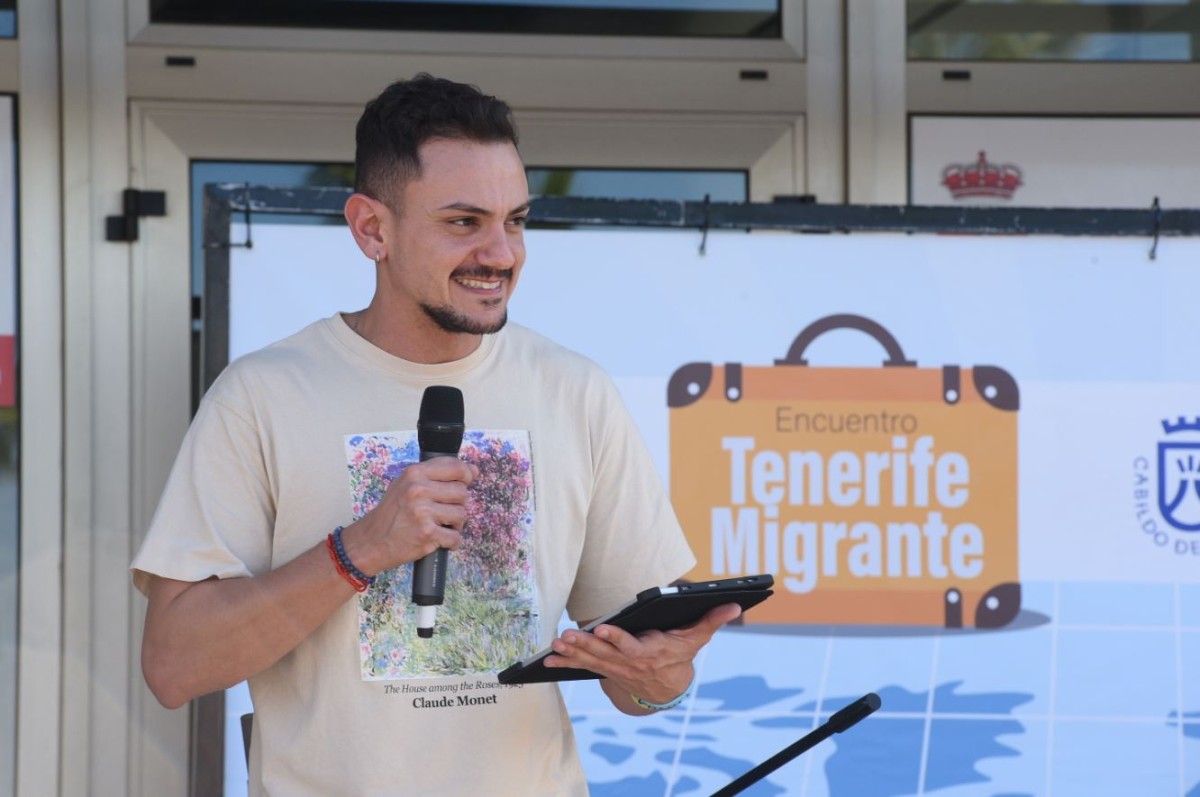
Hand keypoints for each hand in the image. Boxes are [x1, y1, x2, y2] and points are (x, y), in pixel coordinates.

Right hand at [340, 457, 477, 574]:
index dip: (466, 475)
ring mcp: (423, 513)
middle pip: (462, 492)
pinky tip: (439, 539)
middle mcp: (418, 490)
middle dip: (458, 504)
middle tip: (443, 511)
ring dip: (455, 524)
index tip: (465, 482)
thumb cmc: (392, 512)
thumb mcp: (406, 484)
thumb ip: (437, 475)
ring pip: (461, 514)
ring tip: (439, 525)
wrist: (372, 540)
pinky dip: (451, 542)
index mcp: (414, 473)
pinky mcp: (427, 534)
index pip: (455, 467)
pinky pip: (455, 537)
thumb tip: (473, 471)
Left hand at [544, 602, 741, 708]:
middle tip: (566, 636)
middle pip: (604, 654)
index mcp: (650, 653)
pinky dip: (564, 664)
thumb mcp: (696, 638)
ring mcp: (614, 668)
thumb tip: (735, 605)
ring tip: (555, 644)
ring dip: (571, 654)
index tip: (602, 629)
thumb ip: (712, 620)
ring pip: (589, 660)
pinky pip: (581, 667)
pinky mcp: (604, 670)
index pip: (631, 646)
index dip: (615, 638)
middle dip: (583, 645)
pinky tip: (547, 660)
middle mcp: (629, 663)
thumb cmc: (679, 654)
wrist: (666, 688)